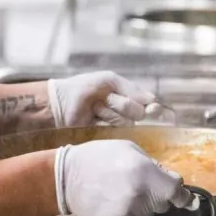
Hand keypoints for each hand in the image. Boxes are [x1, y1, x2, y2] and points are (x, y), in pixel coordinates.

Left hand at [48, 71, 166, 127]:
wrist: (62, 101)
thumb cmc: (85, 86)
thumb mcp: (109, 80)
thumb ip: (130, 89)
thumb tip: (153, 99)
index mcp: (128, 97)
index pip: (148, 104)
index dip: (152, 107)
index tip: (152, 108)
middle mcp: (125, 112)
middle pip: (138, 112)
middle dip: (122, 104)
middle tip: (106, 98)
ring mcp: (115, 125)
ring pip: (126, 122)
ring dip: (109, 111)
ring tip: (95, 106)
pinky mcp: (106, 135)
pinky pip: (114, 130)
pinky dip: (103, 120)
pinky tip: (93, 116)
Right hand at [55, 140, 191, 215]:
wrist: (66, 177)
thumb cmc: (99, 158)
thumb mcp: (128, 149)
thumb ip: (154, 166)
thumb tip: (174, 182)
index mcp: (144, 172)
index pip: (175, 191)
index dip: (181, 195)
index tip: (185, 200)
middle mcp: (138, 195)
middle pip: (161, 205)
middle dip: (154, 196)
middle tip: (133, 185)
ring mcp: (126, 214)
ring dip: (138, 209)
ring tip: (118, 195)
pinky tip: (111, 206)